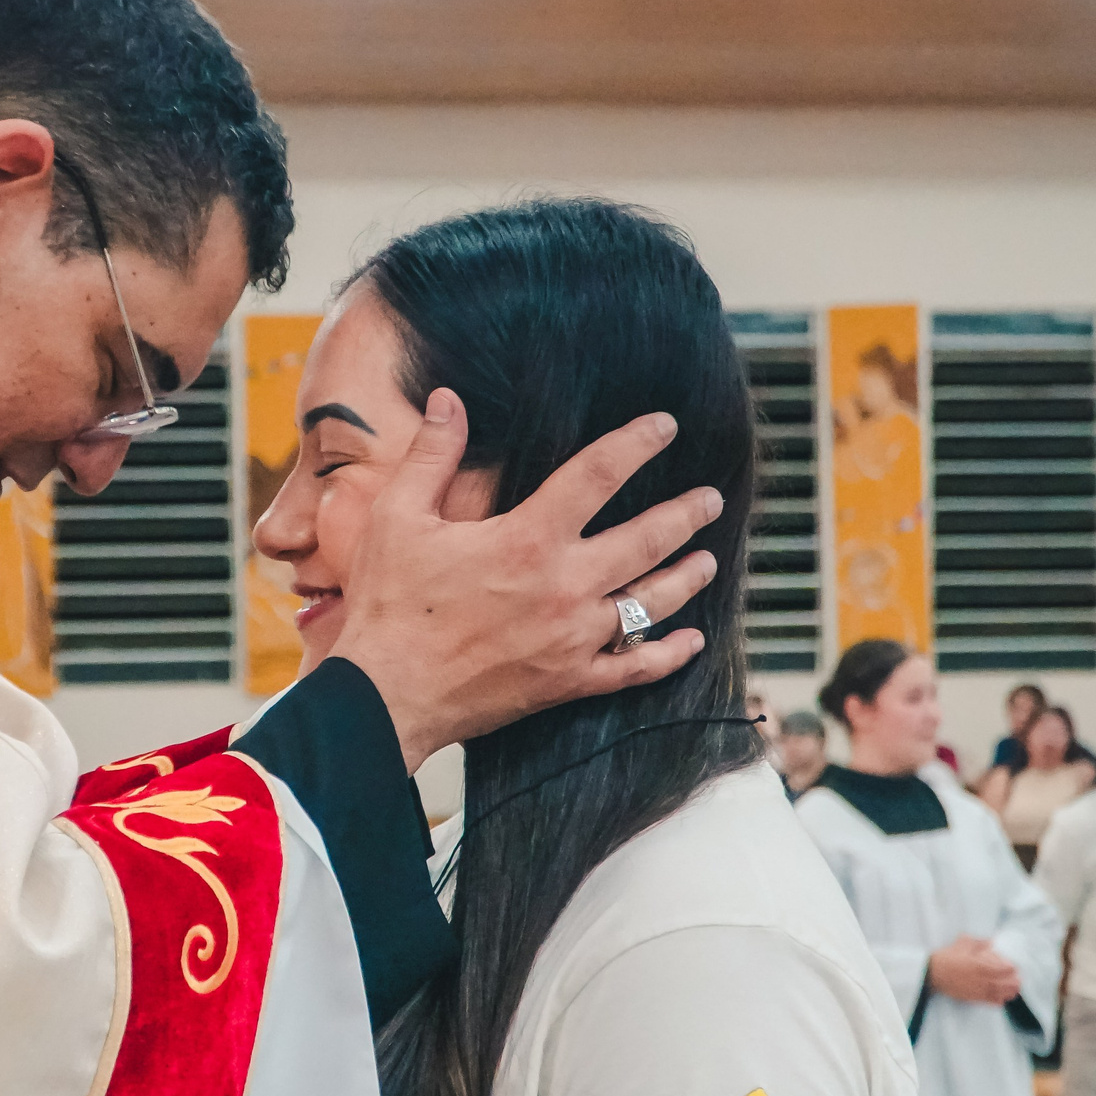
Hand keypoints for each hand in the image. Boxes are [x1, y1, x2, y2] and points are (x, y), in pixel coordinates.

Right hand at [328, 389, 722, 768]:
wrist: (385, 696)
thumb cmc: (389, 606)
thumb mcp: (396, 517)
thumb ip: (431, 455)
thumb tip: (449, 399)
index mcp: (528, 538)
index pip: (599, 474)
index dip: (637, 443)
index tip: (665, 427)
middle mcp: (564, 586)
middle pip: (647, 539)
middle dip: (685, 514)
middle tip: (710, 499)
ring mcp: (573, 638)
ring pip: (652, 603)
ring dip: (687, 578)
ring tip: (708, 560)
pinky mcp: (568, 682)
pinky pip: (635, 669)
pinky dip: (668, 655)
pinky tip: (691, 642)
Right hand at [928, 936, 1022, 1005]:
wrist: (932, 972)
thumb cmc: (947, 957)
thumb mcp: (962, 943)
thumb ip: (978, 942)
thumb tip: (991, 942)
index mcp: (978, 964)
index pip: (1000, 968)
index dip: (1010, 968)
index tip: (1015, 967)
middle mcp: (979, 979)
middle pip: (1001, 983)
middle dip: (1012, 983)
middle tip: (1019, 981)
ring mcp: (975, 989)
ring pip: (996, 993)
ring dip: (1007, 993)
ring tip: (1015, 991)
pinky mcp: (970, 997)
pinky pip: (986, 1001)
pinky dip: (996, 1001)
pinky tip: (1002, 1000)